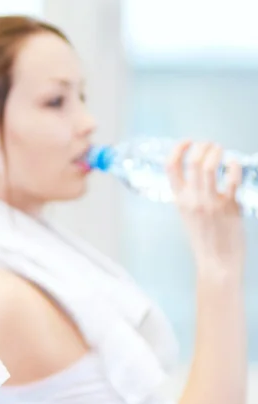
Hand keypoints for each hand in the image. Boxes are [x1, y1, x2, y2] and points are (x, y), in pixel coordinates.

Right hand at [167, 141, 244, 275]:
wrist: (216, 261)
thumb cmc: (205, 239)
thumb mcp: (188, 215)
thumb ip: (190, 196)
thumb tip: (200, 174)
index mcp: (179, 200)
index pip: (171, 167)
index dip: (178, 149)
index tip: (187, 141)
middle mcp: (193, 199)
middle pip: (193, 162)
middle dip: (203, 146)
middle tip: (210, 146)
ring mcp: (211, 202)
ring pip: (210, 166)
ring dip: (216, 152)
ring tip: (221, 150)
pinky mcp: (230, 206)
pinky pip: (232, 179)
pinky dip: (234, 166)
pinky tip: (234, 164)